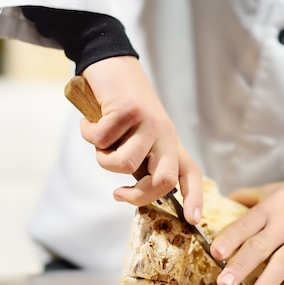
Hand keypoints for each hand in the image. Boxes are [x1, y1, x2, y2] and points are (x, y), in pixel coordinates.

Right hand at [81, 56, 202, 223]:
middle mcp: (165, 132)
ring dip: (102, 156)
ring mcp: (149, 121)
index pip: (190, 172)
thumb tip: (136, 194)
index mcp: (169, 142)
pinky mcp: (130, 109)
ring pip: (123, 164)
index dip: (195, 198)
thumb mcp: (136, 136)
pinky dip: (88, 133)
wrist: (109, 64)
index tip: (193, 220)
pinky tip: (91, 120)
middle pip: (163, 180)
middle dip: (137, 196)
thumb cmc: (119, 107)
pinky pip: (101, 140)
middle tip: (118, 194)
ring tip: (99, 139)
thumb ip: (140, 161)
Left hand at [210, 168, 283, 284]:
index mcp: (271, 208)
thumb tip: (226, 199)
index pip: (245, 224)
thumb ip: (251, 197)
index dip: (230, 239)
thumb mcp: (277, 190)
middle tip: (224, 284)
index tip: (215, 252)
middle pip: (260, 246)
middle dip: (241, 266)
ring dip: (267, 281)